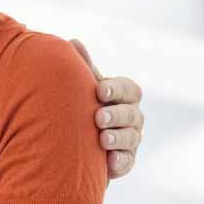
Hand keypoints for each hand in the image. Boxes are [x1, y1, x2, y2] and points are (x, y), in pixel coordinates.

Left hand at [70, 39, 143, 179]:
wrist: (71, 142)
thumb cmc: (80, 106)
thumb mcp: (81, 88)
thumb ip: (80, 67)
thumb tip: (73, 41)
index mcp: (122, 96)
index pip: (130, 89)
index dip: (117, 89)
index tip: (100, 90)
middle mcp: (131, 117)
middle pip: (132, 114)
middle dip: (116, 115)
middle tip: (98, 118)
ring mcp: (130, 140)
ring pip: (132, 138)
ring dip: (117, 138)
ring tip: (102, 139)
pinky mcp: (124, 162)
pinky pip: (128, 162)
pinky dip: (119, 162)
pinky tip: (108, 162)